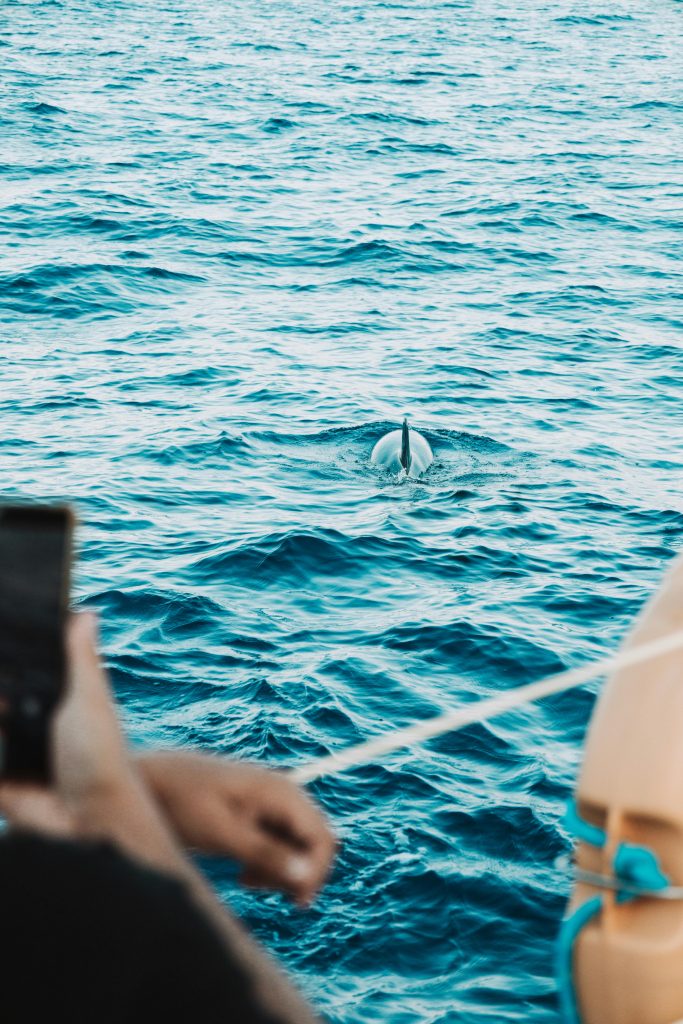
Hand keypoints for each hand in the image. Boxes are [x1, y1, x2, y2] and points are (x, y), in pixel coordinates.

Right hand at [0, 612, 131, 833]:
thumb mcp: (89, 698)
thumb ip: (80, 657)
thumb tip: (87, 611)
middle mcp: (27, 725)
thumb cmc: (99, 753)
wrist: (90, 818)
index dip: (4, 664)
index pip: (15, 674)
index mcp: (50, 701)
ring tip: (4, 726)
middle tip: (4, 702)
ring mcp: (9, 754)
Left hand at [137, 751, 336, 904]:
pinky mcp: (256, 815)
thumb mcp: (221, 833)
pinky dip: (269, 864)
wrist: (151, 779)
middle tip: (262, 890)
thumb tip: (305, 876)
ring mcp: (270, 804)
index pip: (322, 839)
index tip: (292, 902)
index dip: (315, 873)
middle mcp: (283, 795)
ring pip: (299, 846)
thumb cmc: (181, 801)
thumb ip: (264, 853)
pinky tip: (243, 875)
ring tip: (247, 882)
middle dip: (300, 873)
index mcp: (281, 793)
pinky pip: (280, 844)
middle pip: (316, 842)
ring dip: (284, 871)